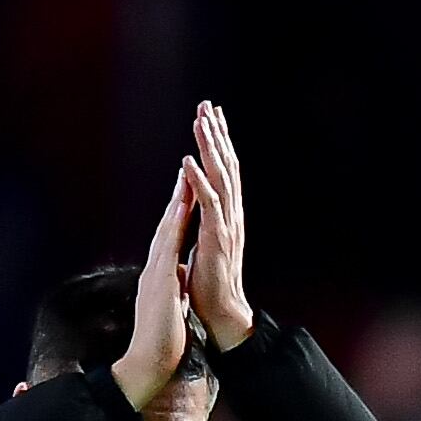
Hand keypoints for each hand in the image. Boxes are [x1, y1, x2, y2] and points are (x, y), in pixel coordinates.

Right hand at [113, 161, 198, 409]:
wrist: (149, 365)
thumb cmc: (162, 340)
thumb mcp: (170, 305)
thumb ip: (172, 286)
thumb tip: (178, 276)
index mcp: (161, 274)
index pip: (171, 237)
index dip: (180, 211)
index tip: (189, 188)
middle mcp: (155, 269)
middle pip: (167, 226)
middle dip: (177, 196)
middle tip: (186, 166)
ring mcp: (155, 274)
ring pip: (166, 231)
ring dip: (175, 202)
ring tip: (185, 175)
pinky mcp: (160, 283)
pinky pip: (168, 248)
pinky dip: (174, 226)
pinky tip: (181, 208)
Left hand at [187, 101, 254, 349]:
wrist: (221, 315)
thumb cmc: (211, 285)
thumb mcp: (207, 245)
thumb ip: (205, 221)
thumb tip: (196, 205)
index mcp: (228, 215)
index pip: (226, 171)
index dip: (220, 143)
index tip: (212, 117)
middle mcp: (232, 215)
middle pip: (227, 165)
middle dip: (217, 134)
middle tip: (208, 105)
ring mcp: (227, 225)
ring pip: (221, 177)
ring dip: (210, 148)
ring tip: (200, 121)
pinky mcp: (217, 239)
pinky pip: (209, 204)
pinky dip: (199, 181)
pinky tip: (188, 162)